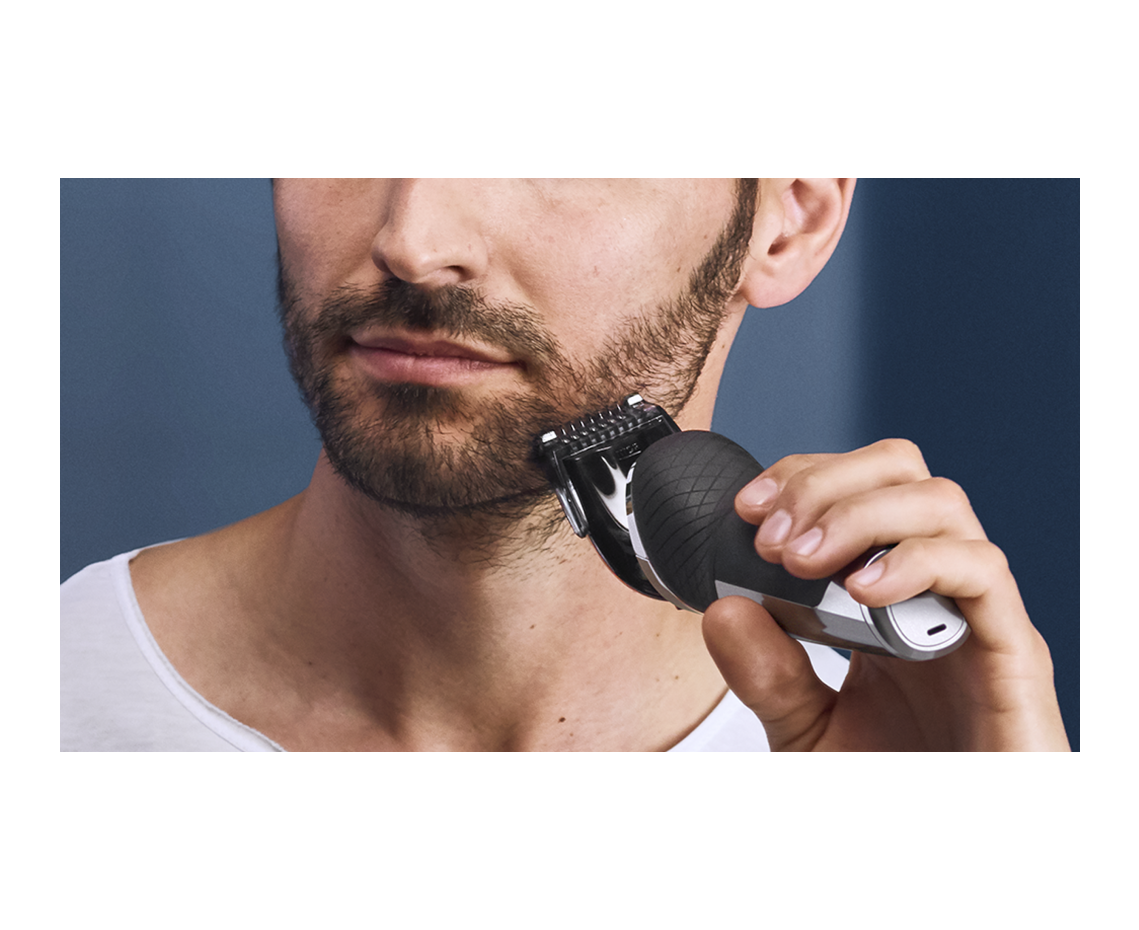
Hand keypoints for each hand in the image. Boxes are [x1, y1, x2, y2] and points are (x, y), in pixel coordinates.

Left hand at [700, 439, 1069, 750]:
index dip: (803, 478)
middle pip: (901, 472)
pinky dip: (915, 562)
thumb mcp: (805, 729)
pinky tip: (863, 592)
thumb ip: (766, 674)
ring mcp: (977, 614)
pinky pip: (980, 571)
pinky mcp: (1014, 650)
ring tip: (803, 561)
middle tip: (773, 537)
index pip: (859, 487)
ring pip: (939, 504)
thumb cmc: (892, 786)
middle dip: (826, 482)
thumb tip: (725, 607)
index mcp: (891, 593)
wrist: (948, 855)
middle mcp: (936, 589)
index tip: (749, 509)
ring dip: (858, 514)